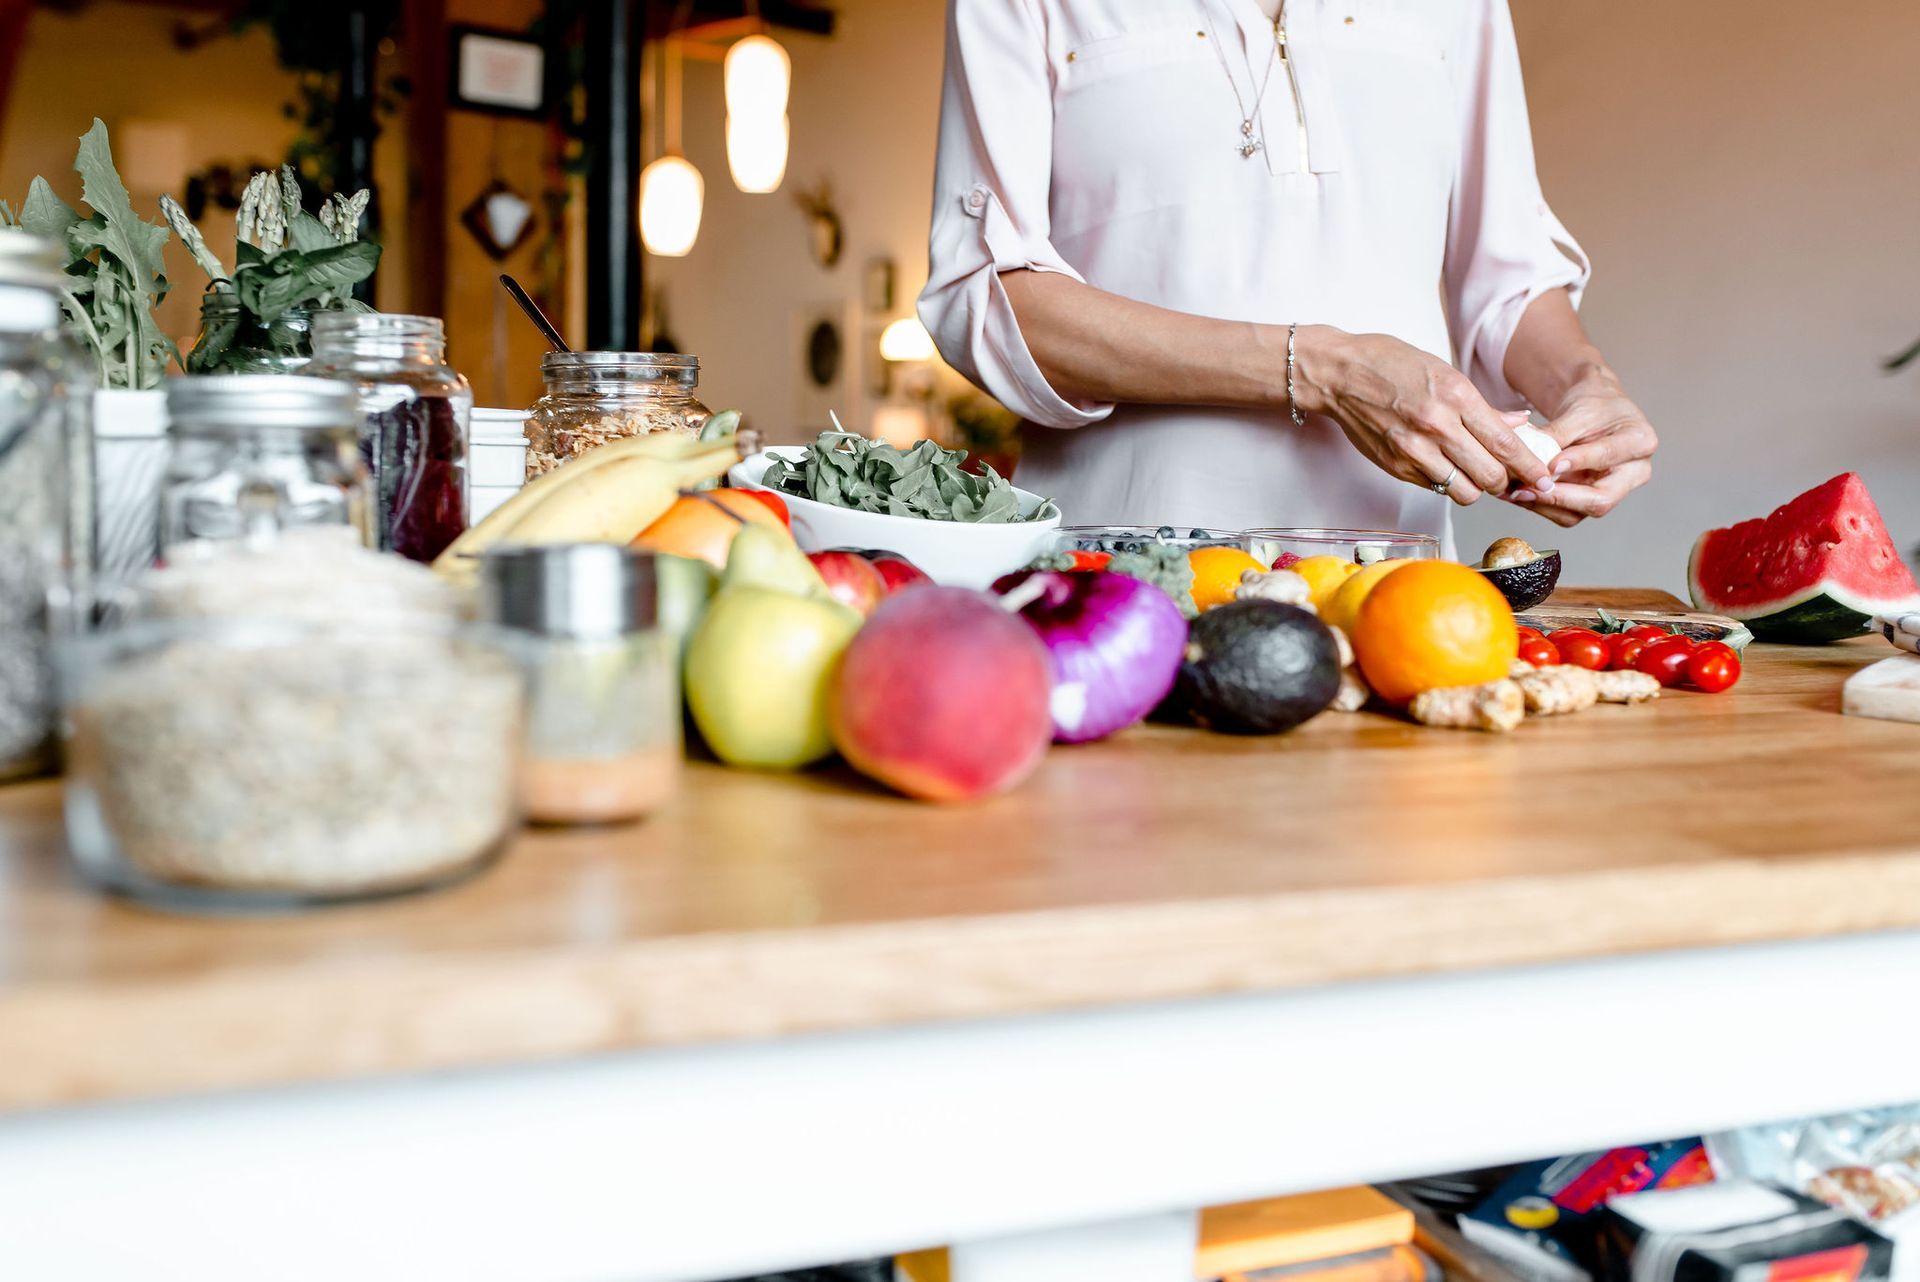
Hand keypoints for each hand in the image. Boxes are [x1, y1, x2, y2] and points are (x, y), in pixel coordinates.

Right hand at [1294, 328, 1555, 505]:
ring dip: (1475, 487)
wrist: (1339, 374)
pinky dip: (1445, 482)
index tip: (1543, 478)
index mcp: (1456, 396)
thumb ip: (1481, 406)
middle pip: (1490, 476)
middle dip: (1505, 482)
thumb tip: (1515, 425)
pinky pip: (1435, 487)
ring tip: (1473, 473)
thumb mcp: (1444, 371)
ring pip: (1464, 491)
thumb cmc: (1389, 364)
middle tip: (1508, 478)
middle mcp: (1437, 426)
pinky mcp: (1396, 466)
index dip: (1530, 468)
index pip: (1506, 444)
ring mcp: (1413, 450)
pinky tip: (1442, 465)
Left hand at [1509, 377, 1656, 527]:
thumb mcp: (1578, 411)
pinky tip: (1517, 494)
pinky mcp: (1591, 501)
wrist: (1596, 412)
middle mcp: (1634, 473)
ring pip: (1579, 513)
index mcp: (1640, 441)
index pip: (1608, 457)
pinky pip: (1566, 512)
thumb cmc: (1594, 406)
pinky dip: (1540, 505)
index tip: (1552, 464)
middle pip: (1601, 500)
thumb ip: (1558, 434)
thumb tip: (1530, 456)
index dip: (1579, 462)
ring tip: (1514, 492)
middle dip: (1560, 497)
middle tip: (1526, 490)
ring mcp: (1613, 491)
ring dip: (1543, 505)